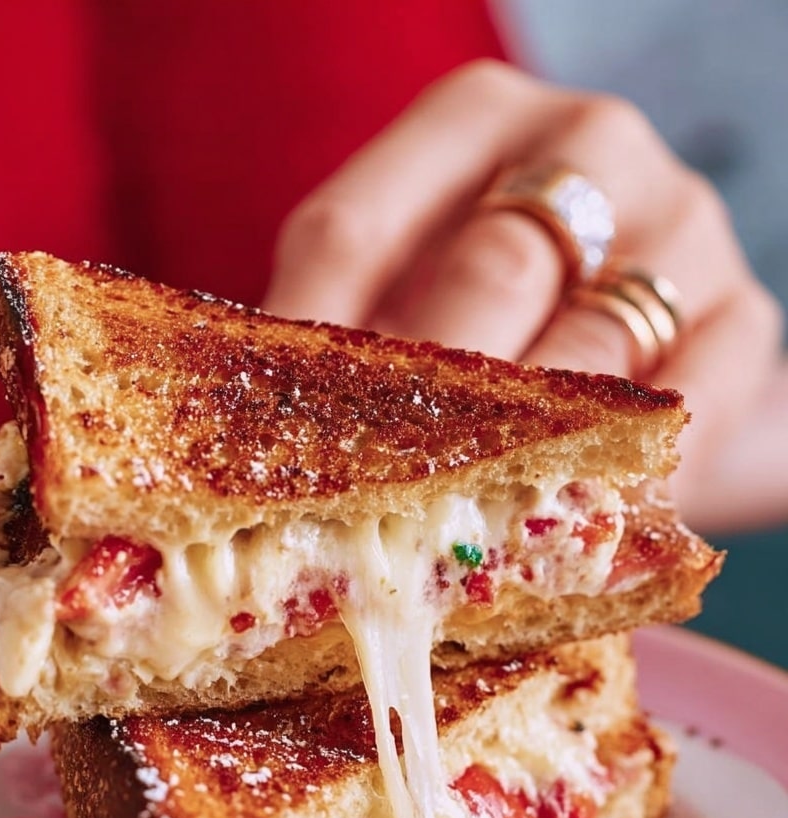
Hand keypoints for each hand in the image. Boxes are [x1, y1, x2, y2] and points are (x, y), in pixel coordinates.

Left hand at [263, 61, 785, 532]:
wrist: (662, 335)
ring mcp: (681, 222)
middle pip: (482, 277)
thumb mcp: (415, 289)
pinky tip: (562, 530)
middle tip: (362, 512)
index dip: (303, 352)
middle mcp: (587, 146)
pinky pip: (682, 413)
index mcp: (474, 121)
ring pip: (585, 354)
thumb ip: (345, 334)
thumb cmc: (510, 313)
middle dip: (420, 412)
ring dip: (514, 461)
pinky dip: (615, 483)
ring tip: (446, 542)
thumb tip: (235, 444)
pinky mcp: (746, 317)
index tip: (262, 453)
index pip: (353, 230)